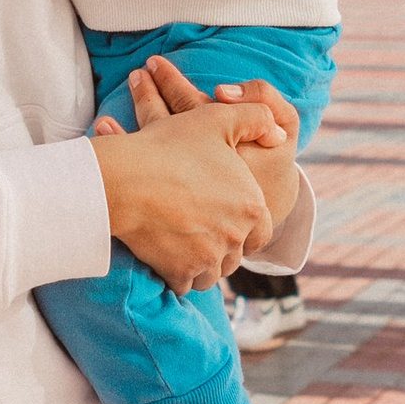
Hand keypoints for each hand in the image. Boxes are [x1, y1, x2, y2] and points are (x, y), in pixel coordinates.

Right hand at [89, 53, 293, 289]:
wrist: (126, 179)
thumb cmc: (170, 147)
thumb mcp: (219, 119)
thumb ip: (257, 118)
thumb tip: (278, 134)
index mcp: (252, 207)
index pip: (262, 232)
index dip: (248, 228)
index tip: (228, 221)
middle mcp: (235, 238)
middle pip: (236, 255)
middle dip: (223, 248)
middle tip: (203, 234)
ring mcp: (208, 259)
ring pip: (212, 274)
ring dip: (204, 266)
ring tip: (187, 249)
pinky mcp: (180, 273)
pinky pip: (185, 285)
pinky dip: (179, 276)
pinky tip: (168, 260)